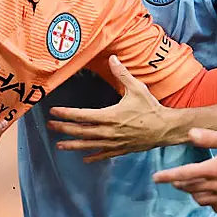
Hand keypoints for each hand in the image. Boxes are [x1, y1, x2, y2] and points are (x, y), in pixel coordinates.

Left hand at [47, 55, 183, 162]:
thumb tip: (113, 58)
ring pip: (89, 145)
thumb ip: (122, 74)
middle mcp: (109, 131)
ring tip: (59, 145)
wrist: (166, 128)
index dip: (66, 114)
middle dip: (64, 128)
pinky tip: (85, 158)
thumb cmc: (151, 108)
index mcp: (110, 116)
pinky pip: (104, 154)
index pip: (82, 115)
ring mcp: (114, 142)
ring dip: (73, 145)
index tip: (53, 112)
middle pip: (81, 131)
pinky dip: (93, 156)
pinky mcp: (121, 149)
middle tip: (50, 126)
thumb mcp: (137, 88)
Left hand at [152, 128, 216, 211]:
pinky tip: (211, 194)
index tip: (155, 178)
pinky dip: (209, 202)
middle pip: (190, 189)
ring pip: (201, 201)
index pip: (184, 174)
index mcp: (215, 170)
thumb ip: (209, 138)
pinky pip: (216, 208)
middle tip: (174, 179)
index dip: (167, 176)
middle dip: (179, 184)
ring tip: (192, 185)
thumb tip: (189, 133)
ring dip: (193, 193)